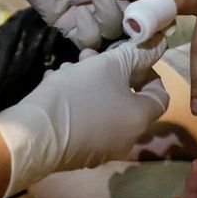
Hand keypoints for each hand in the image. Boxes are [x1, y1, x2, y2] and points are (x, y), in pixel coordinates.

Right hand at [0, 37, 170, 197]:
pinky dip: (77, 103)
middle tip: (90, 56)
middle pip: (128, 99)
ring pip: (104, 107)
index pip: (160, 95)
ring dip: (90, 83)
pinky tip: (55, 85)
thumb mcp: (108, 65)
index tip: (130, 58)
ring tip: (67, 67)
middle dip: (111, 72)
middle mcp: (127, 138)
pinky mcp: (79, 153)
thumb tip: (159, 44)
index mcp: (139, 119)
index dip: (149, 72)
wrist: (36, 134)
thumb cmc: (78, 95)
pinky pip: (86, 122)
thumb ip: (136, 54)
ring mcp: (102, 149)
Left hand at [2, 0, 157, 49]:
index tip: (165, 20)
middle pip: (133, 24)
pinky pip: (87, 40)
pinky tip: (79, 11)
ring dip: (109, 18)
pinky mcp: (68, 26)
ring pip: (112, 34)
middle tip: (135, 19)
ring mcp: (89, 15)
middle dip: (137, 24)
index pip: (147, 3)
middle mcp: (109, 0)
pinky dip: (88, 31)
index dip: (157, 13)